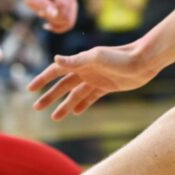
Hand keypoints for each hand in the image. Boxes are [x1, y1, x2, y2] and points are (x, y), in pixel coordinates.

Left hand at [23, 0, 77, 32]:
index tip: (39, 13)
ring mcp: (73, 0)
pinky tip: (48, 24)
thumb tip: (54, 14)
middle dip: (52, 19)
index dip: (52, 13)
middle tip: (40, 14)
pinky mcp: (73, 9)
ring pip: (69, 21)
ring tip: (45, 17)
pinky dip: (58, 28)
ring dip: (54, 24)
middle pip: (66, 15)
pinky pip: (69, 24)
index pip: (63, 5)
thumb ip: (42, 4)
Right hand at [27, 45, 157, 120]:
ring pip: (76, 93)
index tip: (30, 89)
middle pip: (64, 84)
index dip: (43, 79)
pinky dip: (83, 104)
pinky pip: (91, 97)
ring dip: (65, 104)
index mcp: (81, 61)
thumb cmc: (121, 56)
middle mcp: (87, 69)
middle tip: (37, 108)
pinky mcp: (107, 86)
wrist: (144, 61)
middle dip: (50, 95)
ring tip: (55, 118)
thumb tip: (55, 59)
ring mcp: (96, 78)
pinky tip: (76, 112)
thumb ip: (77, 61)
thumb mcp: (97, 58)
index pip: (57, 70)